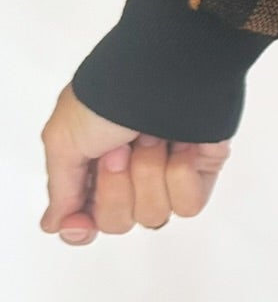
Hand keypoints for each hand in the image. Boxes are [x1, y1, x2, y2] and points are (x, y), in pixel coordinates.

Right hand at [40, 86, 230, 244]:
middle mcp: (130, 175)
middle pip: (117, 222)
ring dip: (148, 174)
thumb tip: (54, 224)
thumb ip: (62, 189)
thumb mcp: (63, 139)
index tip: (80, 223)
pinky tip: (180, 147)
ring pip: (154, 215)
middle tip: (119, 149)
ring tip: (151, 138)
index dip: (83, 227)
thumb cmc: (111, 97)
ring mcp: (166, 174)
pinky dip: (181, 175)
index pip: (88, 220)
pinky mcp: (201, 170)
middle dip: (115, 187)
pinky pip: (189, 205)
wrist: (165, 75)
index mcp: (92, 167)